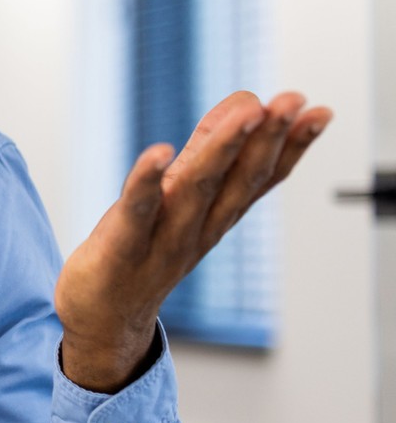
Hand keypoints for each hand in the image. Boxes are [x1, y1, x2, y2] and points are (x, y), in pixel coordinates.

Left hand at [56, 91, 330, 391]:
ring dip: (224, 148)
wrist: (103, 320)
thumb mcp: (182, 197)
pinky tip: (158, 152)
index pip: (260, 178)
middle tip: (293, 101)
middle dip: (269, 139)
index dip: (292, 147)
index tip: (320, 113)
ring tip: (249, 111)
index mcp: (215, 216)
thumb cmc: (142, 250)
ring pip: (198, 189)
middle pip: (239, 180)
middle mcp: (198, 228)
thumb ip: (209, 151)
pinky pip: (137, 210)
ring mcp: (162, 239)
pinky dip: (147, 181)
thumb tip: (245, 104)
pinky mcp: (120, 247)